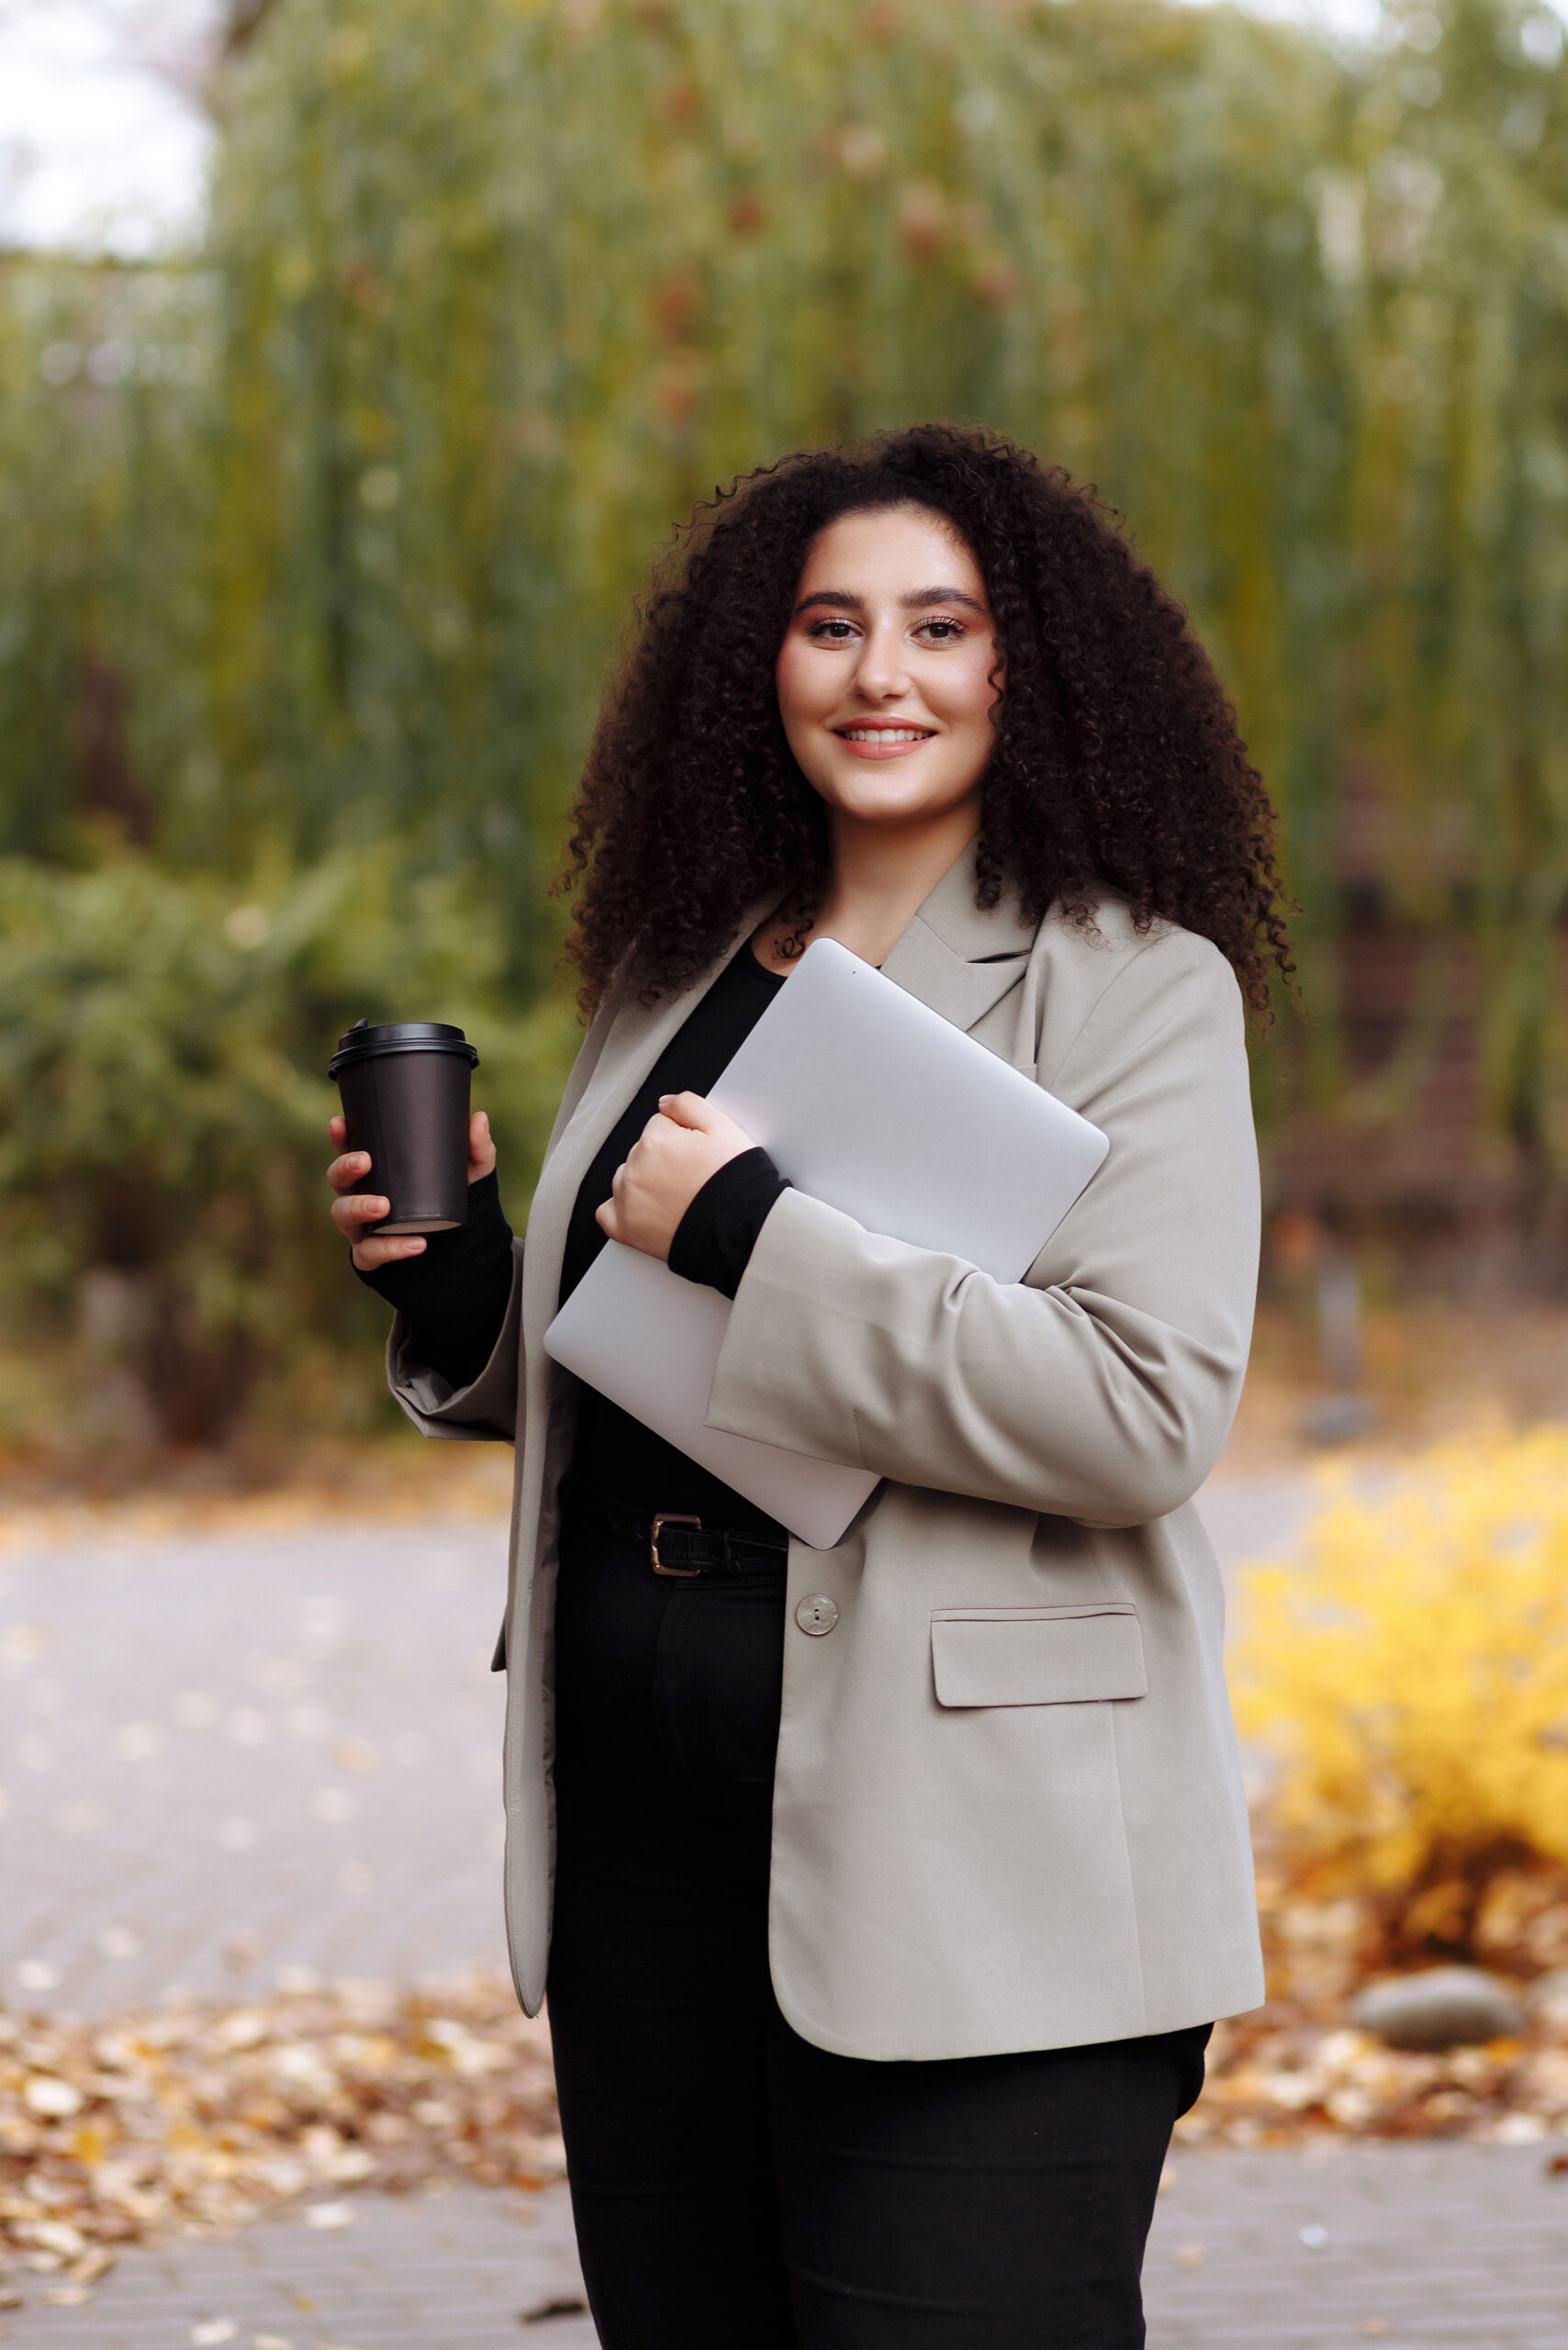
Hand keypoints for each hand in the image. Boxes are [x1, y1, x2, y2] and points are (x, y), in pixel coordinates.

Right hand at [327, 1110, 496, 1271]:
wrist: (463, 1250)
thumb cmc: (454, 1201)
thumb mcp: (470, 1173)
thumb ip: (476, 1148)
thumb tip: (479, 1118)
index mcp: (376, 1171)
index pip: (349, 1149)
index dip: (340, 1136)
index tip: (340, 1123)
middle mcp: (361, 1196)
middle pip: (336, 1179)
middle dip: (344, 1168)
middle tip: (365, 1162)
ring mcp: (362, 1227)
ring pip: (342, 1215)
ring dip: (358, 1207)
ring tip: (383, 1206)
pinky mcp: (372, 1256)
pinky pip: (369, 1254)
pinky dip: (390, 1248)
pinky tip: (415, 1244)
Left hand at [596, 1092, 753, 1261]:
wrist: (740, 1231)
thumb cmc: (735, 1185)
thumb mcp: (724, 1129)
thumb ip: (688, 1105)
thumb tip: (665, 1103)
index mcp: (655, 1141)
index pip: (660, 1125)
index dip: (683, 1138)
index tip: (697, 1155)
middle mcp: (635, 1169)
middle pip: (643, 1151)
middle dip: (664, 1159)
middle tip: (693, 1177)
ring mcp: (628, 1200)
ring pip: (626, 1177)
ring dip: (644, 1182)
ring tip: (678, 1196)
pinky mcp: (626, 1229)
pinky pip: (607, 1212)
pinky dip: (622, 1209)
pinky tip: (647, 1210)